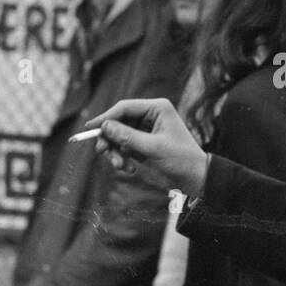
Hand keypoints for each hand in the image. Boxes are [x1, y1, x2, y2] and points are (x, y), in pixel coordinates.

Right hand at [86, 98, 208, 195]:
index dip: (106, 117)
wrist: (195, 178)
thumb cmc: (181, 159)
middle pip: (118, 122)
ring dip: (115, 152)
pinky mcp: (143, 143)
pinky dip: (122, 158)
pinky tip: (130, 169)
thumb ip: (128, 137)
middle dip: (109, 139)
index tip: (90, 128)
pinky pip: (124, 147)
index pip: (124, 108)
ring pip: (118, 136)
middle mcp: (150, 115)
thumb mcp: (154, 148)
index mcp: (157, 108)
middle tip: (102, 152)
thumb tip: (104, 126)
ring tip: (121, 166)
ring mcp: (146, 130)